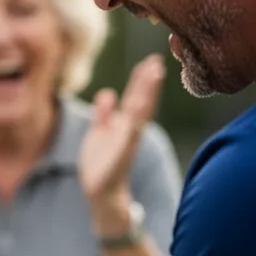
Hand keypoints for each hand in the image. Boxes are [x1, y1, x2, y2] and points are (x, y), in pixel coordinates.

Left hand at [78, 54, 163, 210]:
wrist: (100, 193)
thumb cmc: (101, 164)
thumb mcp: (98, 133)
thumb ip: (104, 115)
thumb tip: (107, 93)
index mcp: (124, 125)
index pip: (136, 98)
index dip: (142, 80)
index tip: (151, 61)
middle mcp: (129, 132)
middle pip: (141, 102)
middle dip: (148, 83)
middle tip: (157, 61)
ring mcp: (127, 143)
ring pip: (139, 114)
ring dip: (147, 95)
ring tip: (154, 75)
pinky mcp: (121, 156)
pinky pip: (129, 136)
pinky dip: (133, 123)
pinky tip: (137, 108)